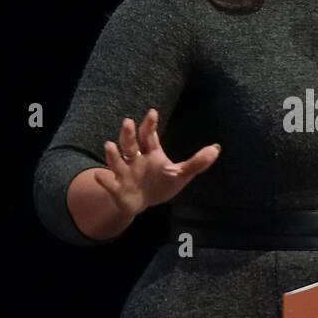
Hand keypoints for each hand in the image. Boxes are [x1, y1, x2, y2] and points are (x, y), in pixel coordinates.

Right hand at [93, 108, 221, 218]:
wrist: (142, 203)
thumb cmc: (161, 183)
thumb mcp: (181, 173)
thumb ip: (197, 162)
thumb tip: (217, 148)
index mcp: (150, 153)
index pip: (149, 136)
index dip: (149, 125)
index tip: (153, 113)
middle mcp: (135, 159)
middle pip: (130, 144)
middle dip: (129, 134)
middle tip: (128, 122)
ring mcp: (124, 173)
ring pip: (117, 161)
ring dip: (112, 154)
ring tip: (110, 146)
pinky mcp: (117, 188)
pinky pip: (109, 183)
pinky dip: (104, 179)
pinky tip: (100, 176)